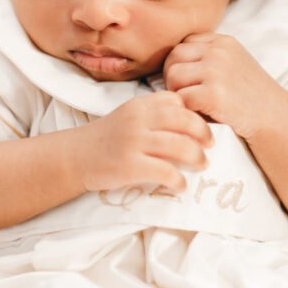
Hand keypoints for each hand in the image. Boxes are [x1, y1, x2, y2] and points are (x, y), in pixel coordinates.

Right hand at [79, 90, 212, 193]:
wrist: (76, 157)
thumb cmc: (107, 138)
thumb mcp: (128, 116)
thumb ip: (153, 114)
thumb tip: (189, 121)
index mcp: (139, 105)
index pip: (175, 101)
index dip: (193, 113)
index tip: (202, 127)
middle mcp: (138, 120)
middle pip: (184, 121)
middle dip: (203, 133)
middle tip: (211, 145)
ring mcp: (134, 142)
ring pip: (179, 146)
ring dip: (197, 157)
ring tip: (202, 165)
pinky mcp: (130, 166)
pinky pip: (165, 172)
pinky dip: (178, 180)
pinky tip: (180, 186)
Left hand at [163, 33, 275, 139]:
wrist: (275, 119)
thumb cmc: (249, 97)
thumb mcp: (233, 65)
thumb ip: (208, 57)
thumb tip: (170, 62)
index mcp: (223, 42)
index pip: (183, 44)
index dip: (181, 65)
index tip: (192, 82)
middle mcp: (219, 51)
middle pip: (174, 57)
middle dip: (174, 78)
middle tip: (189, 96)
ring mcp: (216, 71)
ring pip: (173, 76)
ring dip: (178, 94)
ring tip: (195, 105)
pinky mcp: (214, 93)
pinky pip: (181, 98)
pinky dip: (187, 109)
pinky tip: (202, 115)